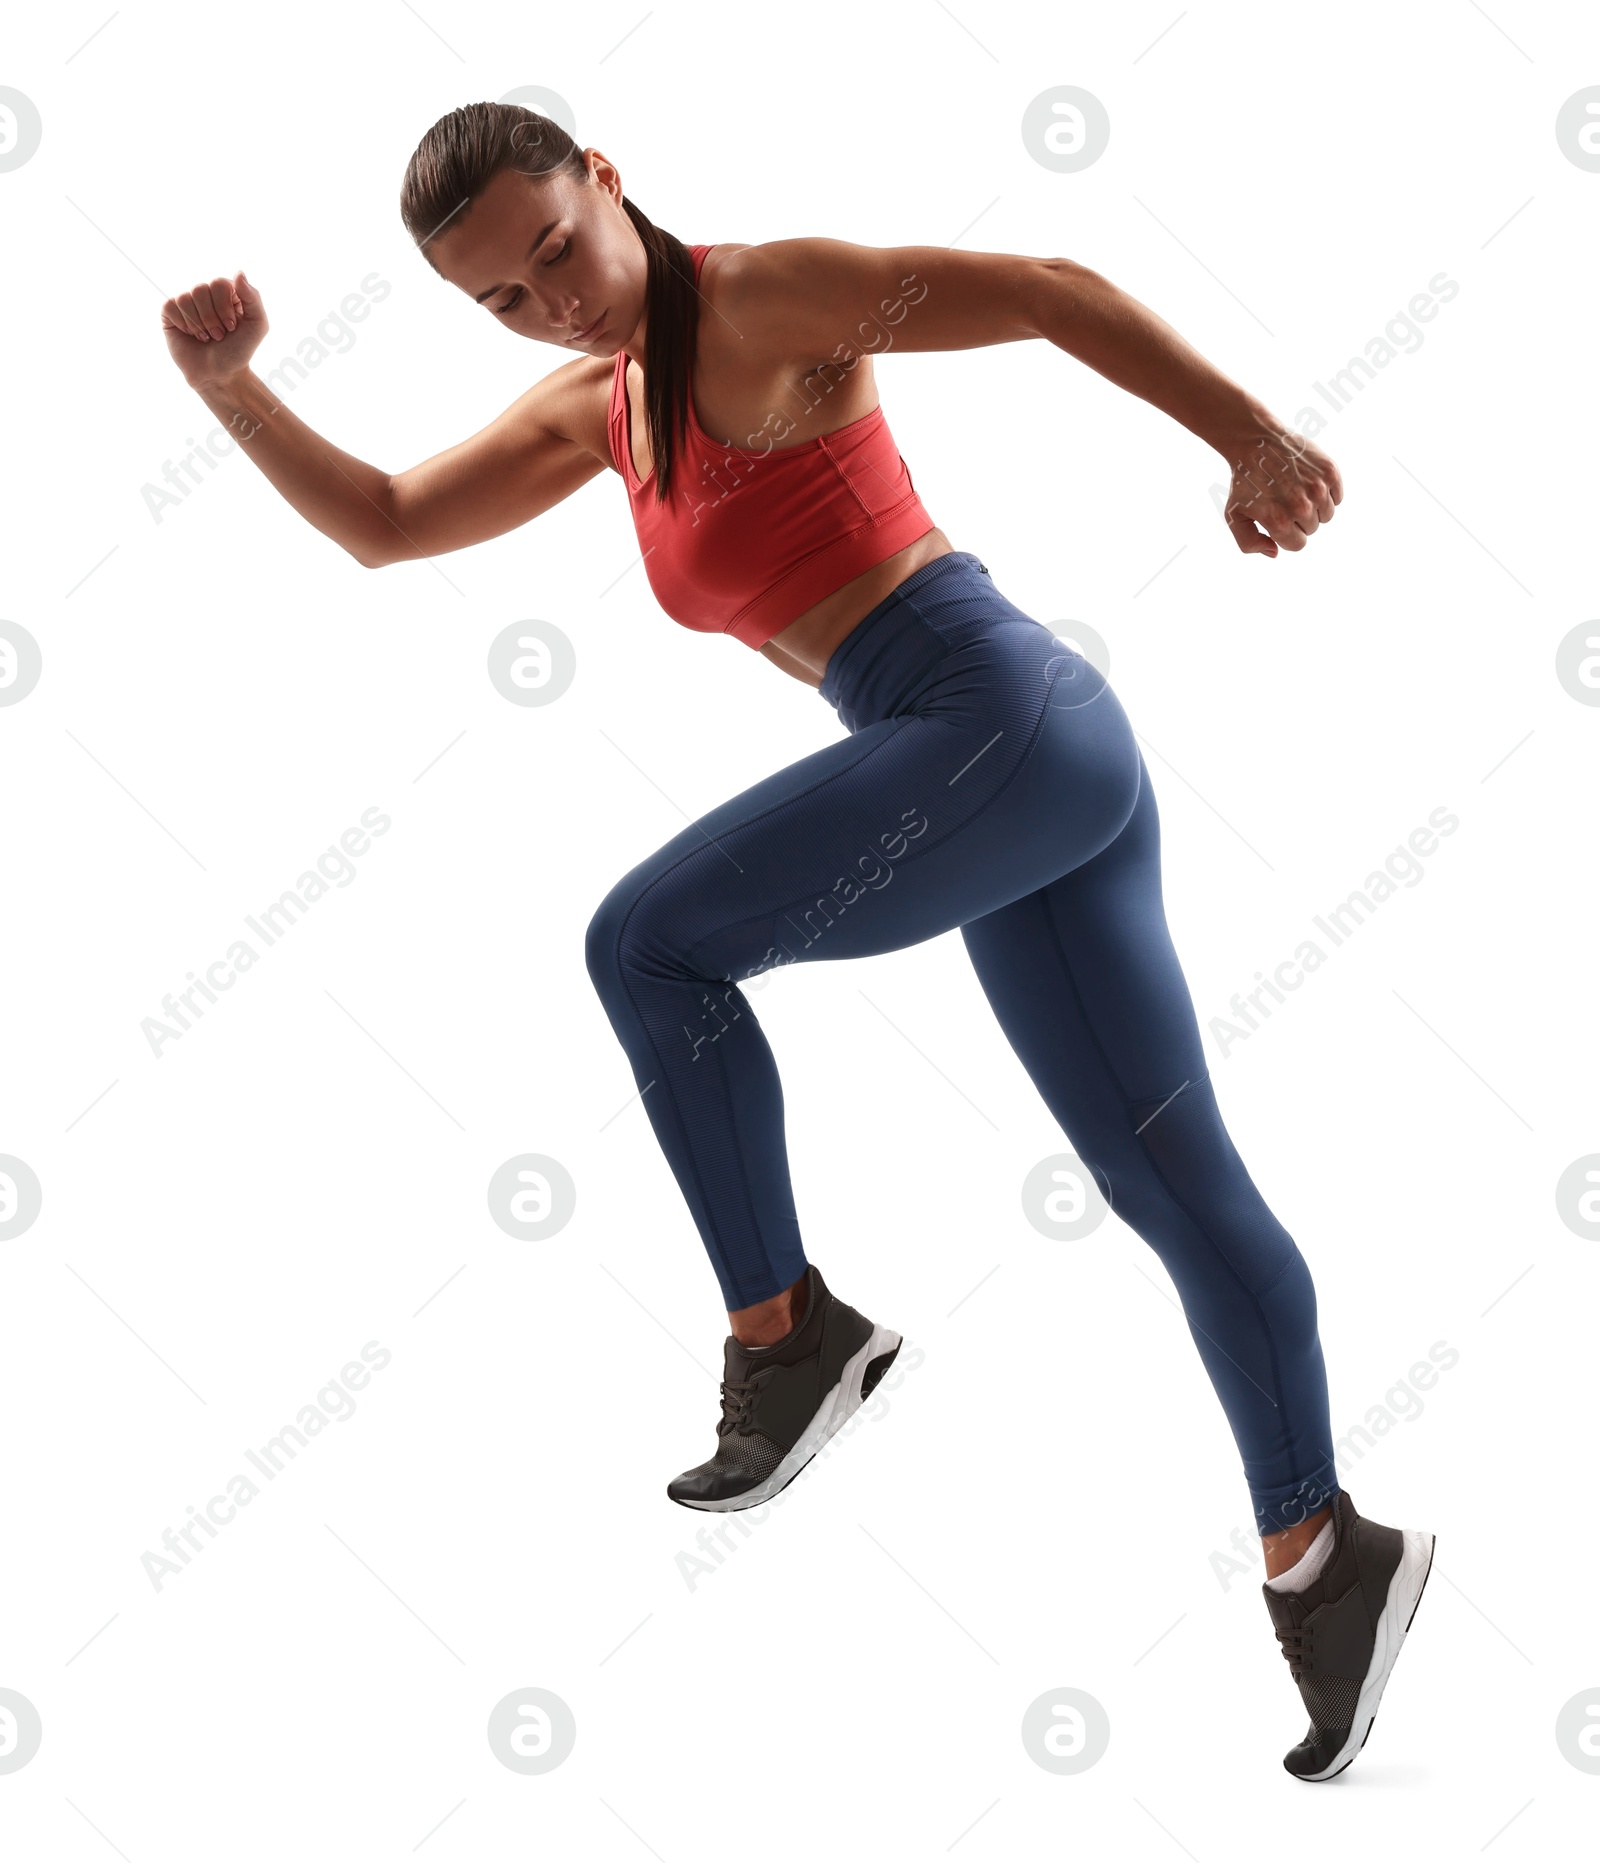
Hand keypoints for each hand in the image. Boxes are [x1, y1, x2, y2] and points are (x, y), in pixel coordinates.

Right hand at [161, 270, 267, 389]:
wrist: (220, 374)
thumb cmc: (239, 351)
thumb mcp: (257, 326)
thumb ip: (253, 298)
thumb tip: (238, 272)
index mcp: (226, 292)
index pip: (219, 283)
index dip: (224, 306)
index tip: (232, 327)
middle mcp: (205, 293)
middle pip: (200, 289)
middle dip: (212, 318)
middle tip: (219, 335)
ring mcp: (187, 302)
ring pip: (186, 298)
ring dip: (199, 324)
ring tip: (206, 337)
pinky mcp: (170, 313)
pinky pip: (170, 306)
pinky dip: (183, 324)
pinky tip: (191, 335)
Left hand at [1221, 425, 1341, 556]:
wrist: (1256, 440)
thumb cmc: (1244, 480)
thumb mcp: (1234, 515)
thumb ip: (1249, 542)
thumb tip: (1275, 553)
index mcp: (1278, 521)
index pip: (1298, 545)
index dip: (1288, 534)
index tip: (1279, 518)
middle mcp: (1301, 506)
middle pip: (1313, 529)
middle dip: (1300, 520)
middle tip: (1285, 499)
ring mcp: (1318, 488)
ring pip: (1327, 514)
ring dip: (1315, 507)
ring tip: (1297, 490)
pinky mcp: (1330, 471)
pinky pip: (1338, 496)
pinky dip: (1327, 493)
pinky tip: (1308, 481)